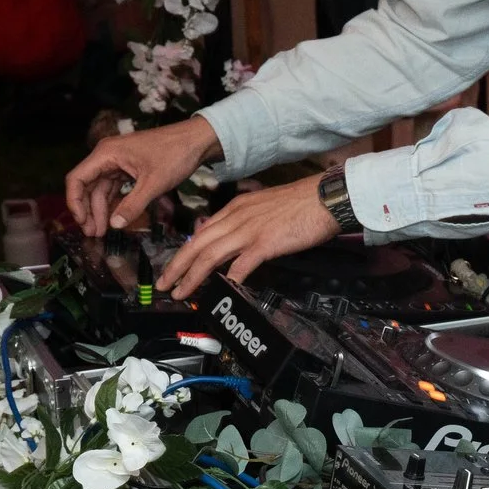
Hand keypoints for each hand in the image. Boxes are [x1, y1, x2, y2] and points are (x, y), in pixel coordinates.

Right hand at [65, 117, 219, 237]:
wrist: (197, 140)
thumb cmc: (176, 155)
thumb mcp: (154, 184)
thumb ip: (133, 205)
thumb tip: (114, 225)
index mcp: (106, 153)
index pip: (77, 179)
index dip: (75, 203)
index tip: (82, 222)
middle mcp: (107, 155)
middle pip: (87, 186)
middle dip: (89, 210)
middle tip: (93, 233)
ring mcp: (118, 161)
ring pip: (101, 188)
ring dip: (100, 209)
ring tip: (102, 232)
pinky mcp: (129, 167)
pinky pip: (114, 187)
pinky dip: (113, 202)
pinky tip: (114, 218)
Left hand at [157, 179, 340, 299]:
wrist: (324, 196)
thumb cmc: (301, 203)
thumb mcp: (264, 207)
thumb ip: (246, 222)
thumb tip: (235, 241)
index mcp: (235, 208)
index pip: (201, 232)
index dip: (184, 252)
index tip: (175, 267)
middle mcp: (236, 218)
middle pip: (198, 244)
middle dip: (177, 266)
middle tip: (164, 284)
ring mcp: (249, 230)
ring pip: (210, 255)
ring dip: (192, 276)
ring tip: (181, 292)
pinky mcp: (265, 243)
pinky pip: (241, 264)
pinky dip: (229, 279)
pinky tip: (222, 290)